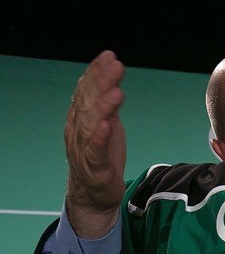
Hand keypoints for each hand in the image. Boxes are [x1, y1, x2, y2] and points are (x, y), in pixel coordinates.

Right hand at [64, 50, 125, 237]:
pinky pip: (95, 152)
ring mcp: (85, 150)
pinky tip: (106, 126)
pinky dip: (99, 138)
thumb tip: (113, 77)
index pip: (86, 91)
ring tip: (116, 92)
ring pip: (91, 124)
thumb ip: (108, 104)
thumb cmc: (101, 158)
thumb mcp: (108, 126)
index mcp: (81, 120)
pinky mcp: (95, 168)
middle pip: (88, 103)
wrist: (94, 196)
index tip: (108, 56)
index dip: (96, 73)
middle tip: (115, 65)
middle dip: (101, 83)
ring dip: (102, 107)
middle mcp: (79, 132)